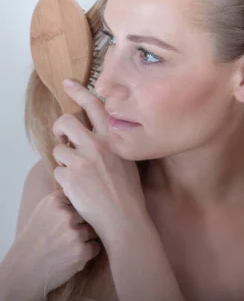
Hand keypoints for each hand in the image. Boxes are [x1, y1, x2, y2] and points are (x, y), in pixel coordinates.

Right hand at [0, 191, 99, 300]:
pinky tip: (73, 255)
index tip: (71, 216)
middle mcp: (66, 215)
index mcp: (55, 202)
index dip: (80, 208)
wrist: (22, 270)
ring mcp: (74, 234)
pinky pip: (95, 246)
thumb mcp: (43, 212)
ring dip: (86, 238)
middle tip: (70, 233)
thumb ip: (64, 202)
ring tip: (70, 245)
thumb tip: (91, 196)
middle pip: (91, 214)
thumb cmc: (34, 240)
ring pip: (95, 231)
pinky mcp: (81, 251)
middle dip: (85, 223)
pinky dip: (88, 252)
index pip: (82, 196)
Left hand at [51, 80, 147, 243]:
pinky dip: (64, 178)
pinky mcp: (69, 177)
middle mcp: (97, 145)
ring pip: (58, 148)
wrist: (123, 217)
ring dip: (64, 159)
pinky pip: (56, 170)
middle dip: (60, 127)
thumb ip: (112, 141)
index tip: (68, 84)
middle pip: (66, 121)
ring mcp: (81, 161)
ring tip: (78, 173)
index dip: (79, 91)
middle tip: (64, 136)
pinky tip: (78, 187)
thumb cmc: (128, 190)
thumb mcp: (128, 157)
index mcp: (114, 138)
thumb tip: (93, 132)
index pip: (95, 106)